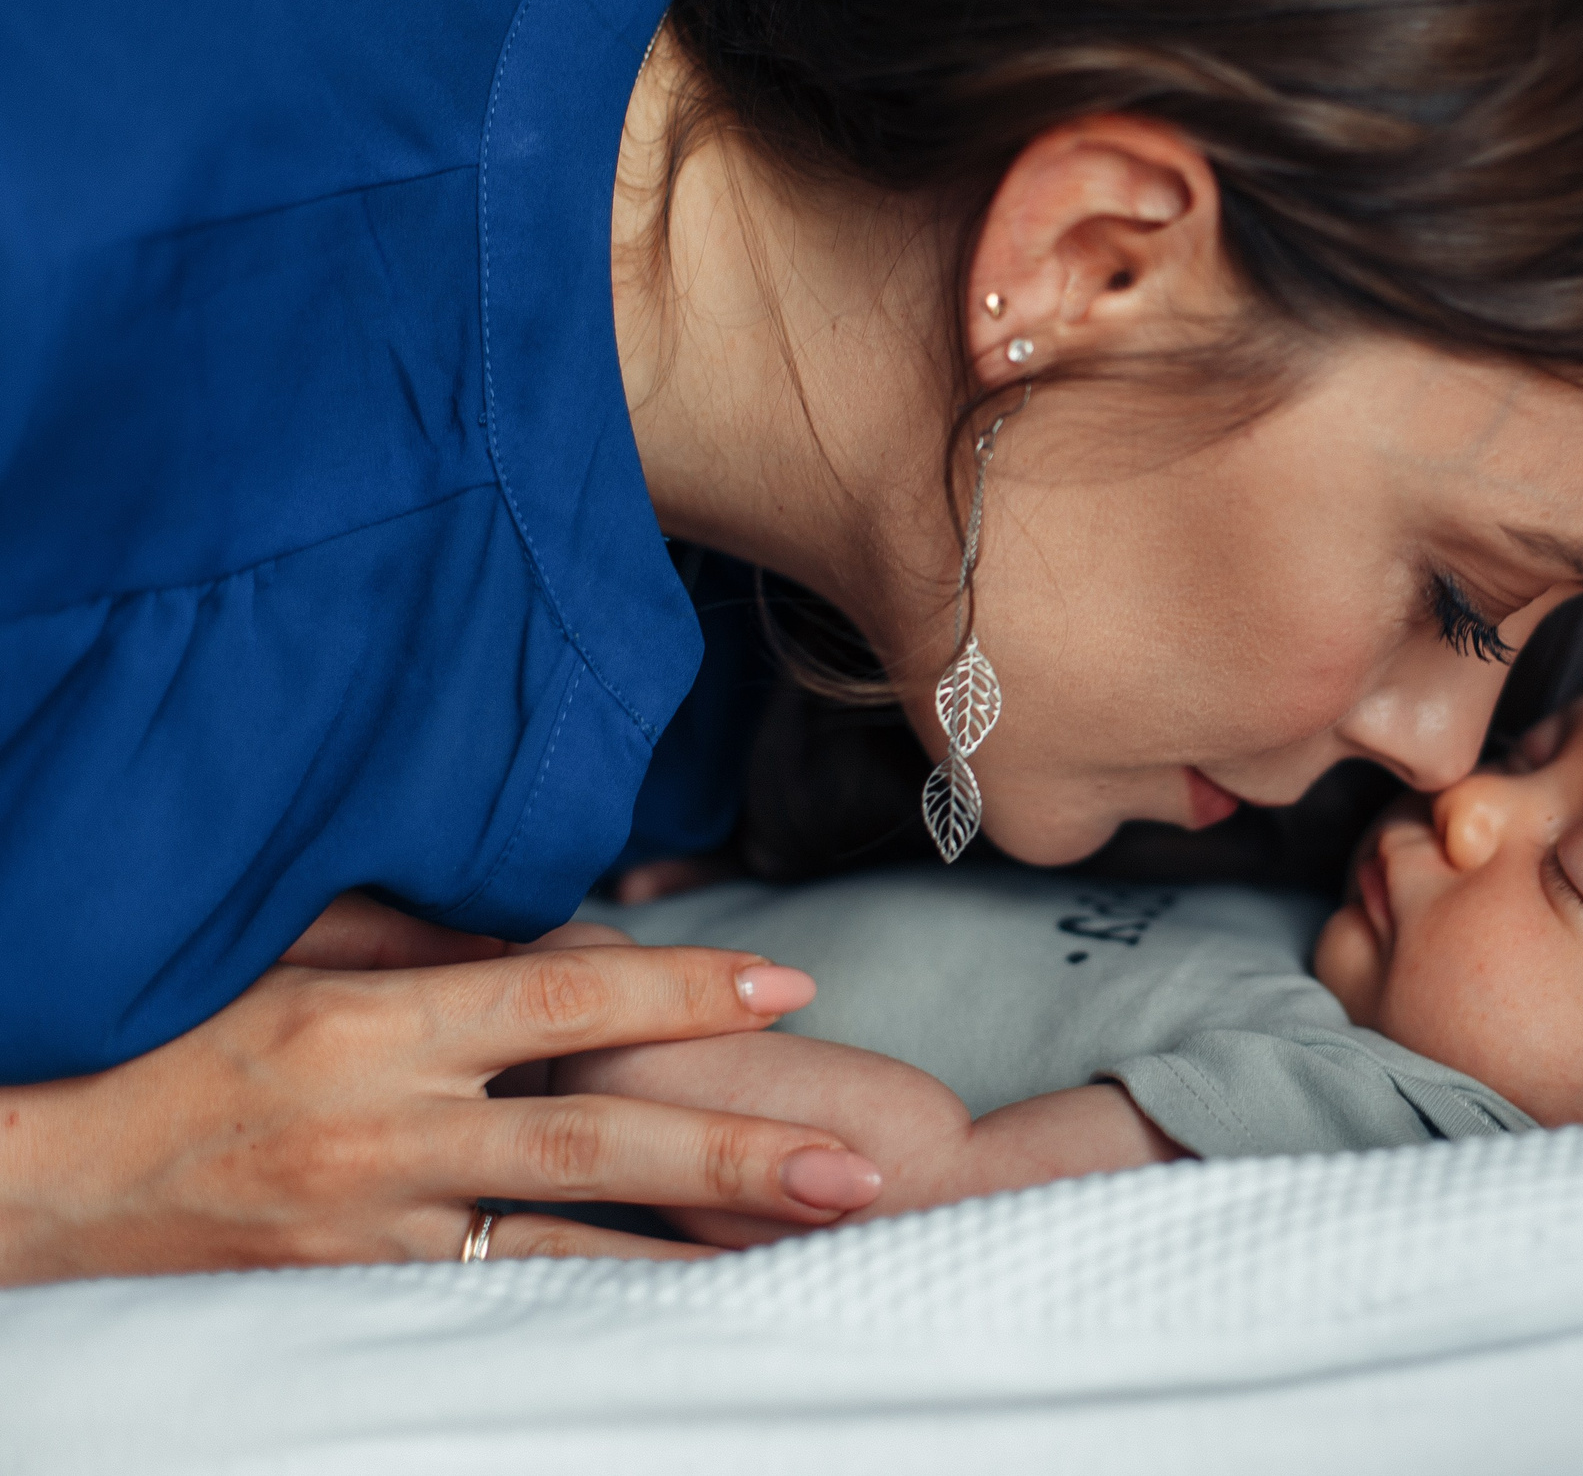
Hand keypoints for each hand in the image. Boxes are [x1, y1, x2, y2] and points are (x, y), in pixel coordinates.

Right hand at [0, 895, 883, 1282]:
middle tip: (854, 1169)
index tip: (785, 989)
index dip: (681, 998)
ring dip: (697, 1242)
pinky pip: (508, 1288)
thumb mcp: (290, 954)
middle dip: (733, 1152)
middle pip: (593, 1139)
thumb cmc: (172, 1039)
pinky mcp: (362, 1293)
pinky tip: (692, 1291)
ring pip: (569, 1237)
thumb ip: (427, 939)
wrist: (44, 1180)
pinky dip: (605, 1288)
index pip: (560, 1001)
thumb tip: (560, 936)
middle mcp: (382, 1129)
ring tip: (811, 1243)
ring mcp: (375, 1227)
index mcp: (371, 1020)